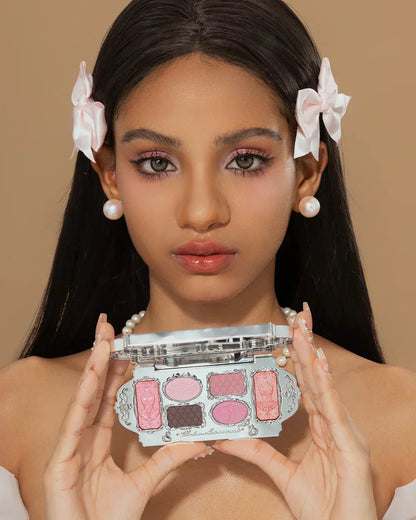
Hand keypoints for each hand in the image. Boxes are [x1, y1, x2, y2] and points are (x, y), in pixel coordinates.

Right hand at [43, 313, 207, 519]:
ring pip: (83, 400)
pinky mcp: (59, 461)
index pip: (108, 398)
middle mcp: (82, 439)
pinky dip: (83, 397)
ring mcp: (69, 448)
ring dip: (93, 368)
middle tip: (109, 329)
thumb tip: (200, 442)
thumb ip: (169, 461)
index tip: (125, 347)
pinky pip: (73, 423)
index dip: (115, 371)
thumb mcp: (144, 484)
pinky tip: (92, 376)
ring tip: (103, 340)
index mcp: (97, 442)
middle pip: (93, 391)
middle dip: (100, 358)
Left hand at [213, 302, 377, 519]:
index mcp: (321, 427)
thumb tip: (228, 438)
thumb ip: (258, 452)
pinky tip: (318, 366)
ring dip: (312, 357)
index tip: (291, 335)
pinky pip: (335, 412)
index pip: (307, 384)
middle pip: (317, 378)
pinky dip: (326, 387)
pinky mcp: (351, 448)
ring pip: (325, 387)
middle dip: (306, 346)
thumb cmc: (323, 507)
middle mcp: (333, 424)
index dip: (299, 358)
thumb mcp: (282, 473)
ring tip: (303, 331)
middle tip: (298, 317)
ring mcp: (344, 433)